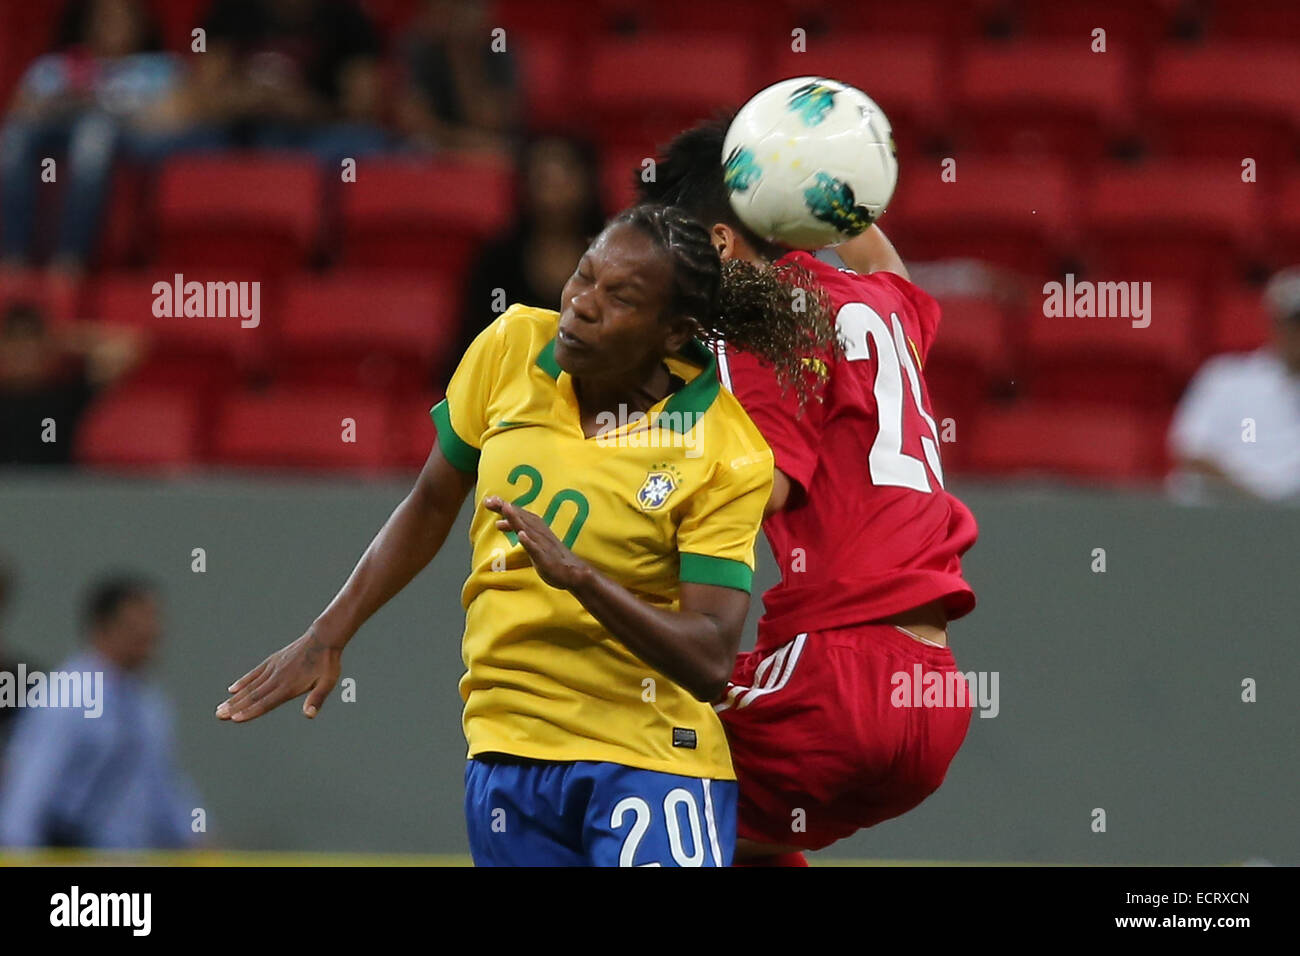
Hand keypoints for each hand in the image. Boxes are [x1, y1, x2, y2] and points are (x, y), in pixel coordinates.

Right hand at [216, 627, 342, 722]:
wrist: (323, 638)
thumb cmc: (327, 664)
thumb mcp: (327, 683)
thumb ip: (317, 699)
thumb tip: (309, 714)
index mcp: (289, 686)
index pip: (266, 702)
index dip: (250, 711)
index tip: (234, 718)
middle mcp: (277, 678)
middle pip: (253, 695)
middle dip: (235, 707)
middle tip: (218, 715)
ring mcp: (273, 668)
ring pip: (250, 686)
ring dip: (235, 697)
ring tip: (220, 707)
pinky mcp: (273, 661)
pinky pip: (255, 673)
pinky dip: (243, 681)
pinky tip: (232, 688)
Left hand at [483, 495, 588, 590]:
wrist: (573, 573)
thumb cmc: (551, 556)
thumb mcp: (532, 542)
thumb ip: (519, 532)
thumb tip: (501, 524)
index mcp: (536, 529)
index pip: (519, 514)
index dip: (504, 507)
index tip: (489, 500)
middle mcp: (539, 533)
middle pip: (521, 518)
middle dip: (506, 508)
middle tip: (490, 500)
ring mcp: (543, 545)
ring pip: (528, 529)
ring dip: (517, 519)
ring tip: (506, 508)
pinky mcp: (546, 559)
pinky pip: (537, 549)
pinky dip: (529, 541)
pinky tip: (521, 535)